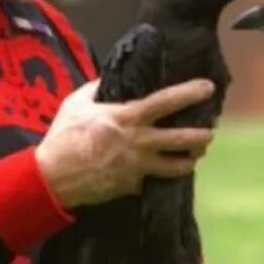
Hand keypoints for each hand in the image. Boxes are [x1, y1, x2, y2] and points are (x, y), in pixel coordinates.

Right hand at [35, 78, 215, 207]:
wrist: (52, 178)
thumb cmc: (63, 136)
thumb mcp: (77, 104)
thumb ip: (97, 89)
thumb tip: (111, 78)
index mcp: (127, 118)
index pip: (166, 102)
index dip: (190, 93)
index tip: (208, 87)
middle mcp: (138, 142)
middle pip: (182, 139)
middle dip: (202, 135)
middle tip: (211, 130)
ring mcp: (138, 166)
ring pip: (178, 166)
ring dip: (192, 158)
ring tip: (198, 153)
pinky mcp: (133, 186)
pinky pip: (156, 180)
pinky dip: (164, 175)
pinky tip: (169, 170)